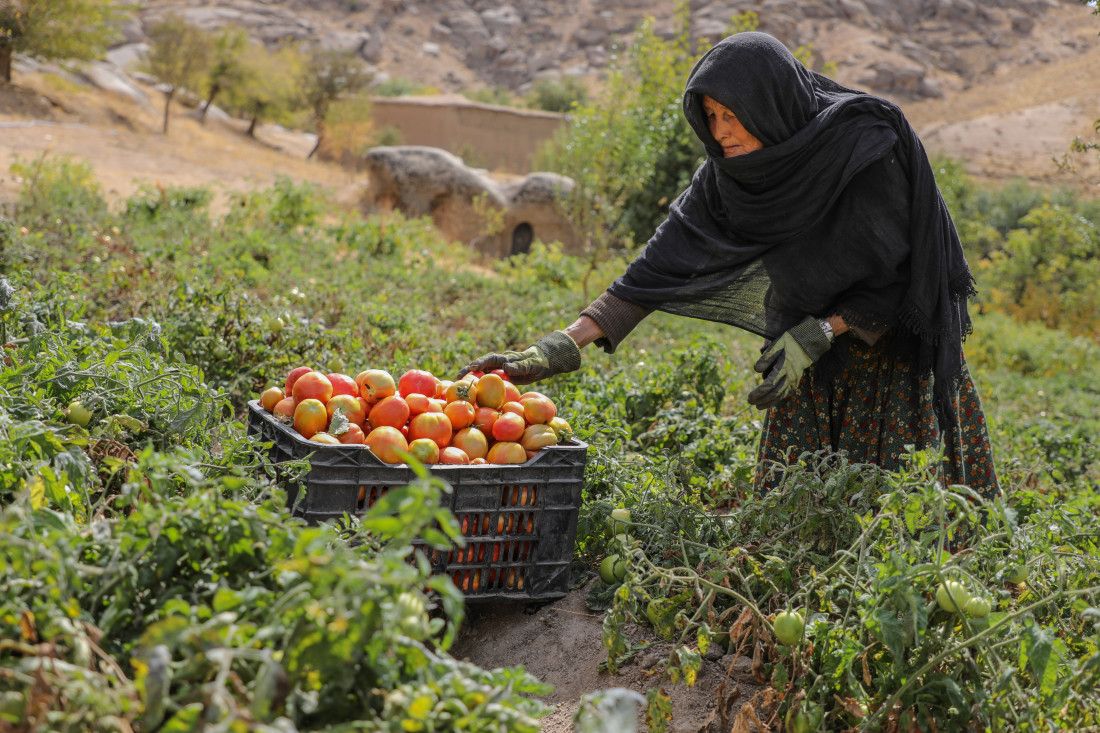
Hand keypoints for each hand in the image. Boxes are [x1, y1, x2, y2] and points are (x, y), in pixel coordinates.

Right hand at [457, 331, 581, 384]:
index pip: (490, 359)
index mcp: (505, 359)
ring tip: (458, 386)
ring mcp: (498, 371)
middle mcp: (499, 364)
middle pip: (481, 366)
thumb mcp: (531, 365)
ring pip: (482, 374)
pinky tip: (472, 395)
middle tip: (457, 378)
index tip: (472, 368)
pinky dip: (479, 387)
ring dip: (471, 379)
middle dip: (469, 370)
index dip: (480, 363)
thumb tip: (506, 368)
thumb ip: (520, 366)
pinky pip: (488, 383)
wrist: (541, 364)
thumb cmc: (537, 363)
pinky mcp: (500, 379)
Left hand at [747, 317, 832, 409]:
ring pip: (781, 395)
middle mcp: (790, 376)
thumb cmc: (790, 342)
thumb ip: (767, 357)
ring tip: (758, 406)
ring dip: (769, 402)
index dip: (759, 393)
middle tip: (750, 402)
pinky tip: (771, 401)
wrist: (808, 342)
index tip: (749, 397)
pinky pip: (787, 393)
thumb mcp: (777, 344)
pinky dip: (778, 399)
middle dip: (762, 400)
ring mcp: (794, 380)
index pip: (769, 385)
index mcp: (784, 367)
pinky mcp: (796, 381)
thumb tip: (756, 370)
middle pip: (775, 393)